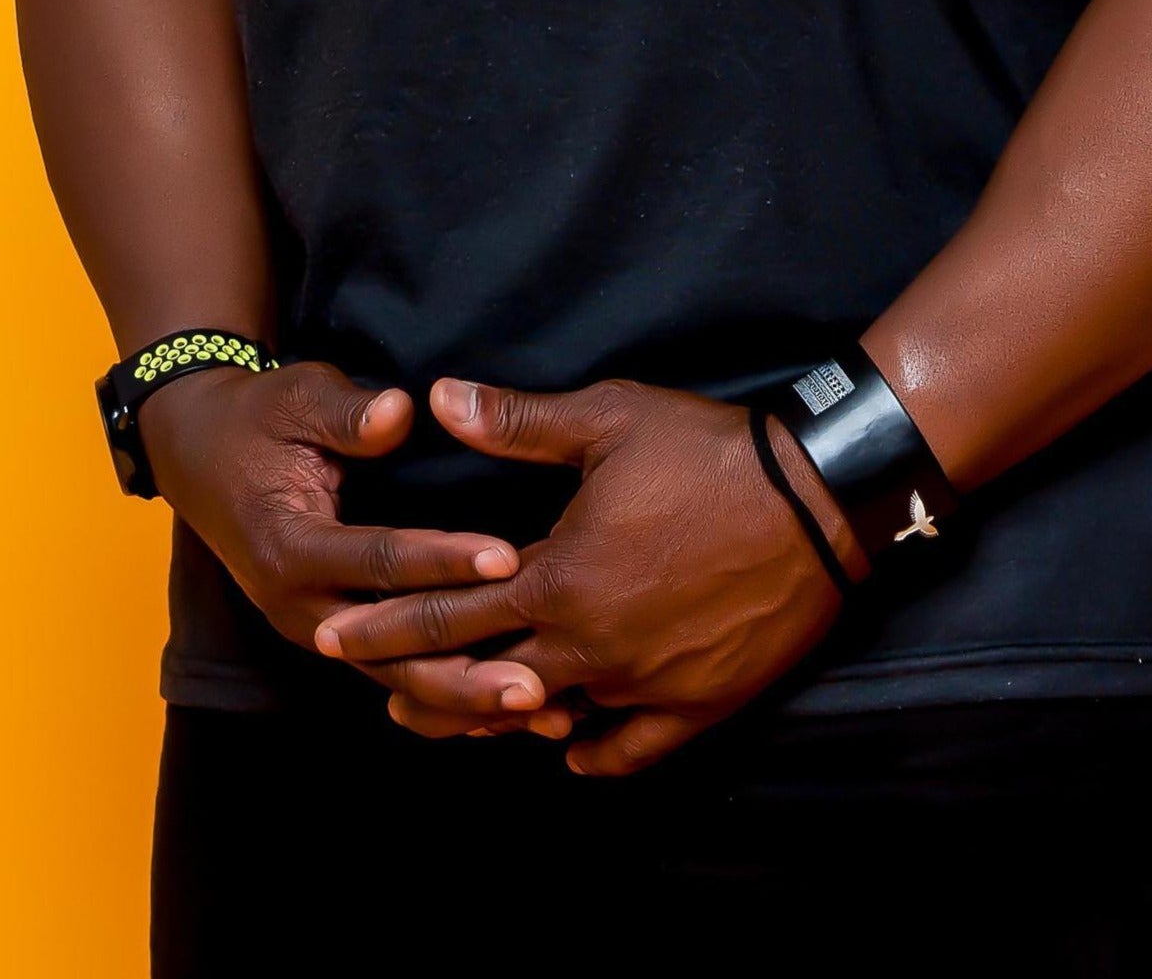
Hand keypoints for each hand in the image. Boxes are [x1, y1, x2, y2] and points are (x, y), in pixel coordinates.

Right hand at [141, 360, 555, 733]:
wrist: (203, 455)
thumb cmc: (259, 420)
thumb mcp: (296, 397)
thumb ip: (347, 413)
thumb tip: (400, 413)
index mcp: (290, 547)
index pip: (378, 560)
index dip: (443, 561)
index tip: (507, 560)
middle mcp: (302, 607)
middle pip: (390, 652)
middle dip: (464, 673)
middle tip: (535, 683)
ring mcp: (318, 628)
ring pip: (396, 680)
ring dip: (465, 699)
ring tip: (537, 712)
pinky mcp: (337, 634)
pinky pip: (394, 673)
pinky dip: (447, 695)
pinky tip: (505, 710)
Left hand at [313, 377, 864, 772]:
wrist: (819, 499)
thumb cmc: (709, 451)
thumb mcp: (608, 421)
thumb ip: (518, 425)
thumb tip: (440, 399)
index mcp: (557, 579)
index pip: (447, 612)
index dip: (384, 624)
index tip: (332, 637)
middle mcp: (588, 648)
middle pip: (482, 684)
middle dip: (422, 686)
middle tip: (378, 695)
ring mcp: (641, 685)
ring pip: (546, 722)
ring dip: (495, 722)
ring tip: (455, 723)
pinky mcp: (694, 705)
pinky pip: (627, 750)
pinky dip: (589, 752)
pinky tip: (567, 749)